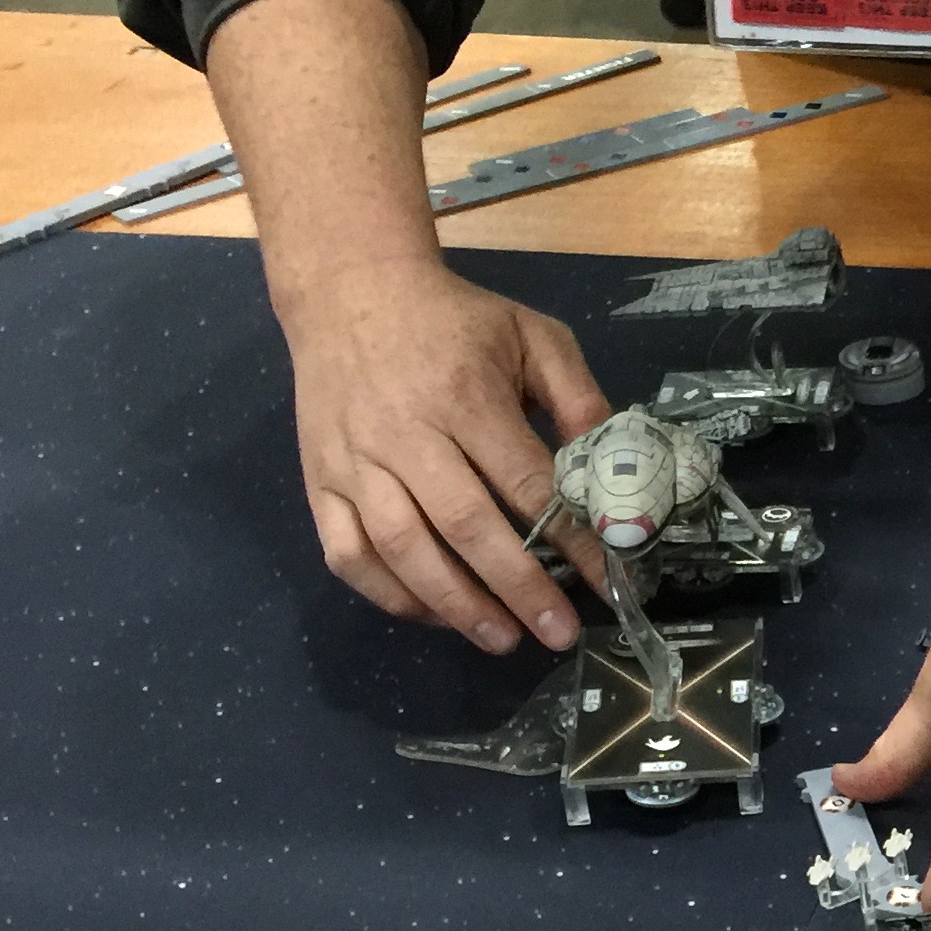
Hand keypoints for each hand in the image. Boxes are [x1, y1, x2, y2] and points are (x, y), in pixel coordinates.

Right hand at [278, 259, 611, 653]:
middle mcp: (406, 435)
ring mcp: (354, 462)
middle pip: (466, 528)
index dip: (572, 541)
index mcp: (466, 398)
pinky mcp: (318, 480)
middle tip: (558, 633)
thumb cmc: (453, 320)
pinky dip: (390, 594)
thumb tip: (611, 469)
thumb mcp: (531, 335)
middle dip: (519, 589)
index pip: (527, 485)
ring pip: (403, 550)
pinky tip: (433, 614)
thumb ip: (577, 396)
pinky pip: (347, 553)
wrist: (350, 290)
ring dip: (456, 605)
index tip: (607, 583)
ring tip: (502, 640)